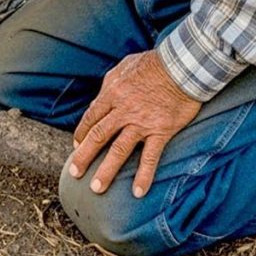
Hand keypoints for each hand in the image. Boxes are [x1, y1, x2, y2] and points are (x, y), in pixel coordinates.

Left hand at [70, 50, 200, 197]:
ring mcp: (141, 122)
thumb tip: (102, 96)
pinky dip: (144, 176)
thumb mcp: (123, 67)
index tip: (76, 145)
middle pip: (98, 136)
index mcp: (112, 93)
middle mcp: (122, 110)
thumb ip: (110, 83)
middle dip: (84, 155)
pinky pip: (150, 157)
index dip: (82, 133)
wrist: (180, 66)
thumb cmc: (152, 64)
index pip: (91, 117)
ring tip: (97, 188)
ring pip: (119, 150)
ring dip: (106, 171)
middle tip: (74, 172)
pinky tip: (137, 192)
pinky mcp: (161, 131)